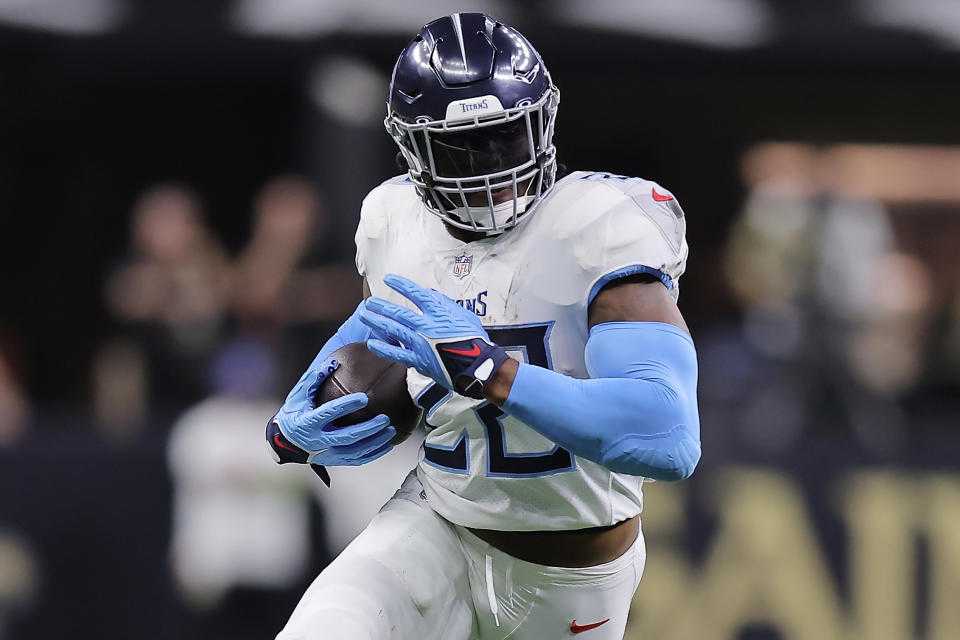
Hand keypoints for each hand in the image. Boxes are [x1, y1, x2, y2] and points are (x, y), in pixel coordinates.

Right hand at [268, 357, 395, 473]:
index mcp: (307, 423)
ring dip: (374, 442)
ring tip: (391, 430)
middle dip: (367, 429)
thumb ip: (315, 379)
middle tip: (384, 418)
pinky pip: (357, 460)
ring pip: (354, 452)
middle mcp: (317, 441)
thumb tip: (334, 363)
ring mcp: (327, 454)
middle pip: (345, 438)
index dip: (346, 406)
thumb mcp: (299, 395)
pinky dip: (374, 453)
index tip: (364, 398)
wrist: (287, 442)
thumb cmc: (296, 412)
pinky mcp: (335, 461)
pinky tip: (388, 444)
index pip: (328, 414)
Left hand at [358, 274, 508, 397]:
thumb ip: (445, 303)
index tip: (388, 279)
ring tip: (365, 316)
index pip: (415, 294)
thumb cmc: (475, 339)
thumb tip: (430, 293)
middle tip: (369, 302)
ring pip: (393, 330)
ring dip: (377, 322)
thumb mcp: (463, 315)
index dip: (400, 285)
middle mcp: (426, 325)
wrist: (478, 365)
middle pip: (398, 313)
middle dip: (381, 306)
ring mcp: (420, 343)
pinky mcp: (419, 360)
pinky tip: (372, 343)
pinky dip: (383, 348)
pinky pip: (397, 353)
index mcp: (438, 312)